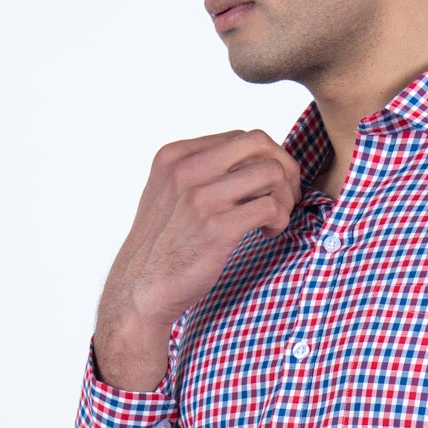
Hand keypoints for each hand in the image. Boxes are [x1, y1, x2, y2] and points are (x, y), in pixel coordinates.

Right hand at [99, 128, 302, 332]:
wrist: (141, 289)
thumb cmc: (164, 245)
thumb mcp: (170, 193)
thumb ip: (202, 172)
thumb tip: (252, 162)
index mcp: (175, 156)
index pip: (240, 138)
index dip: (266, 159)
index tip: (270, 187)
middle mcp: (186, 169)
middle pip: (260, 143)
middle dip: (285, 168)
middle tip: (285, 197)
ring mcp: (201, 197)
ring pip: (272, 172)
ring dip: (285, 197)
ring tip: (273, 220)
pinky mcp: (217, 227)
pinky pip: (271, 207)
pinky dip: (280, 220)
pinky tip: (267, 234)